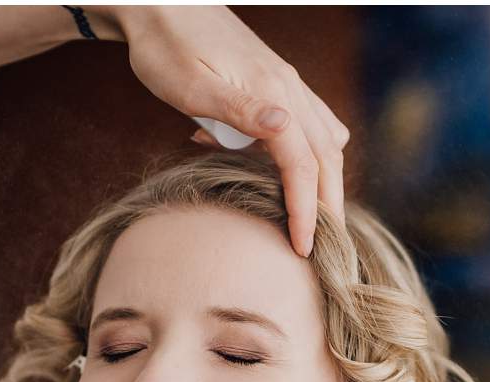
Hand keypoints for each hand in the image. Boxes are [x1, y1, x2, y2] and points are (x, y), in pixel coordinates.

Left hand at [104, 6, 348, 257]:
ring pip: (326, 139)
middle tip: (325, 247)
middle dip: (328, 205)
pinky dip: (309, 154)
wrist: (161, 4)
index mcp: (273, 93)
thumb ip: (240, 109)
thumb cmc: (165, 47)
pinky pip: (310, 123)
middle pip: (327, 157)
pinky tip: (276, 166)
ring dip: (325, 180)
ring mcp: (287, 83)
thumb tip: (287, 126)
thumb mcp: (193, 85)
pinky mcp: (276, 81)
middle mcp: (289, 88)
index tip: (304, 248)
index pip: (302, 166)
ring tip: (314, 216)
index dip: (307, 211)